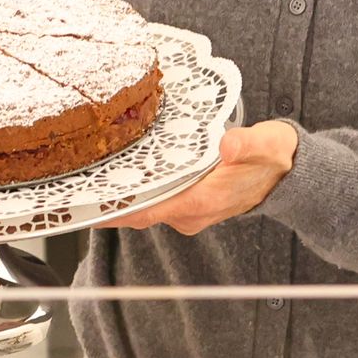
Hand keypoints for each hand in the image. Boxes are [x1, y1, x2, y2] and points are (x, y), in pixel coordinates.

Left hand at [103, 120, 298, 234]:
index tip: (87, 204)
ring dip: (118, 196)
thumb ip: (247, 145)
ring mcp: (187, 210)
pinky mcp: (187, 202)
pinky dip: (134, 190)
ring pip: (143, 207)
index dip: (116, 210)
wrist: (287, 174)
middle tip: (71, 187)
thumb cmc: (274, 158)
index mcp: (202, 201)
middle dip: (106, 204)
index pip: (149, 210)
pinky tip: (116, 173)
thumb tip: (227, 145)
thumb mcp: (267, 144)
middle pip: (137, 212)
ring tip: (85, 176)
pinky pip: (152, 200)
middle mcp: (190, 212)